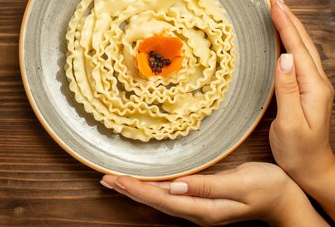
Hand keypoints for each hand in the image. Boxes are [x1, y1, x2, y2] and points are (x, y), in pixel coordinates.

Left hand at [101, 162, 327, 226]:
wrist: (286, 200)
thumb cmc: (268, 188)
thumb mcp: (241, 184)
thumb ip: (209, 186)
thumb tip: (177, 186)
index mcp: (204, 209)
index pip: (163, 199)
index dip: (138, 189)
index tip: (117, 179)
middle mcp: (197, 211)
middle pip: (155, 201)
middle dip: (129, 190)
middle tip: (104, 178)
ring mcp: (199, 208)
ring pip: (160, 199)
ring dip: (136, 190)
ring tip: (115, 181)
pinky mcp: (201, 201)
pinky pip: (169, 196)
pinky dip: (151, 189)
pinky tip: (143, 184)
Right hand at [269, 0, 334, 216]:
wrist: (314, 171)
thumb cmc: (299, 152)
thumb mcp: (290, 124)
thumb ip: (287, 90)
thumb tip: (283, 58)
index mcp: (314, 87)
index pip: (297, 47)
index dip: (285, 23)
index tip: (273, 2)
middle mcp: (317, 83)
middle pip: (302, 42)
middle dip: (288, 17)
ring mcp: (314, 87)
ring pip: (302, 48)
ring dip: (290, 27)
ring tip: (278, 10)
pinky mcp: (306, 92)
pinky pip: (298, 59)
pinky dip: (289, 42)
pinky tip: (282, 39)